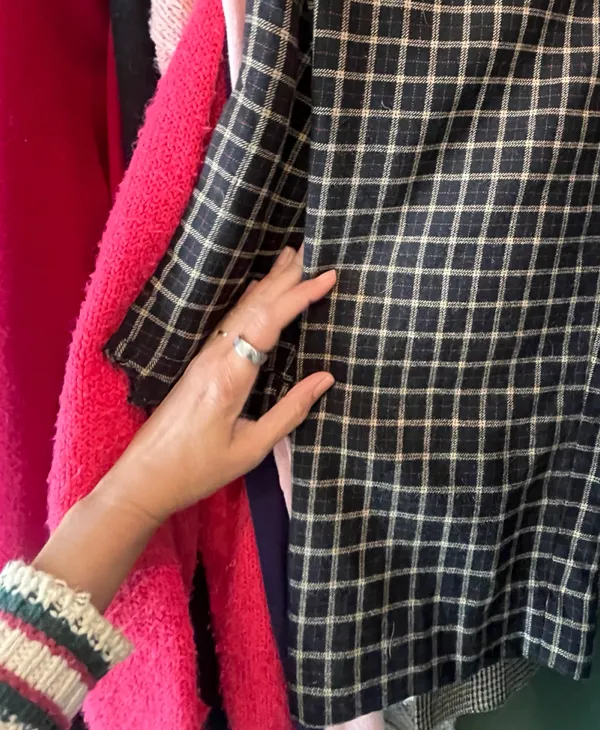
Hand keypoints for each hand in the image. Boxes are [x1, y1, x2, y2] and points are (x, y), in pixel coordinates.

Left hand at [97, 246, 335, 527]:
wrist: (142, 478)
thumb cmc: (197, 470)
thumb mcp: (250, 449)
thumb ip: (289, 411)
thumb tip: (326, 378)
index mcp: (230, 376)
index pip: (270, 322)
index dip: (300, 295)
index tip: (327, 276)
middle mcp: (215, 357)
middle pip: (254, 306)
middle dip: (285, 277)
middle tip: (312, 251)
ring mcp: (203, 358)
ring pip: (241, 310)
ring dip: (268, 283)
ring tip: (289, 258)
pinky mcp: (198, 365)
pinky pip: (231, 321)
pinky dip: (252, 300)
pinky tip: (258, 292)